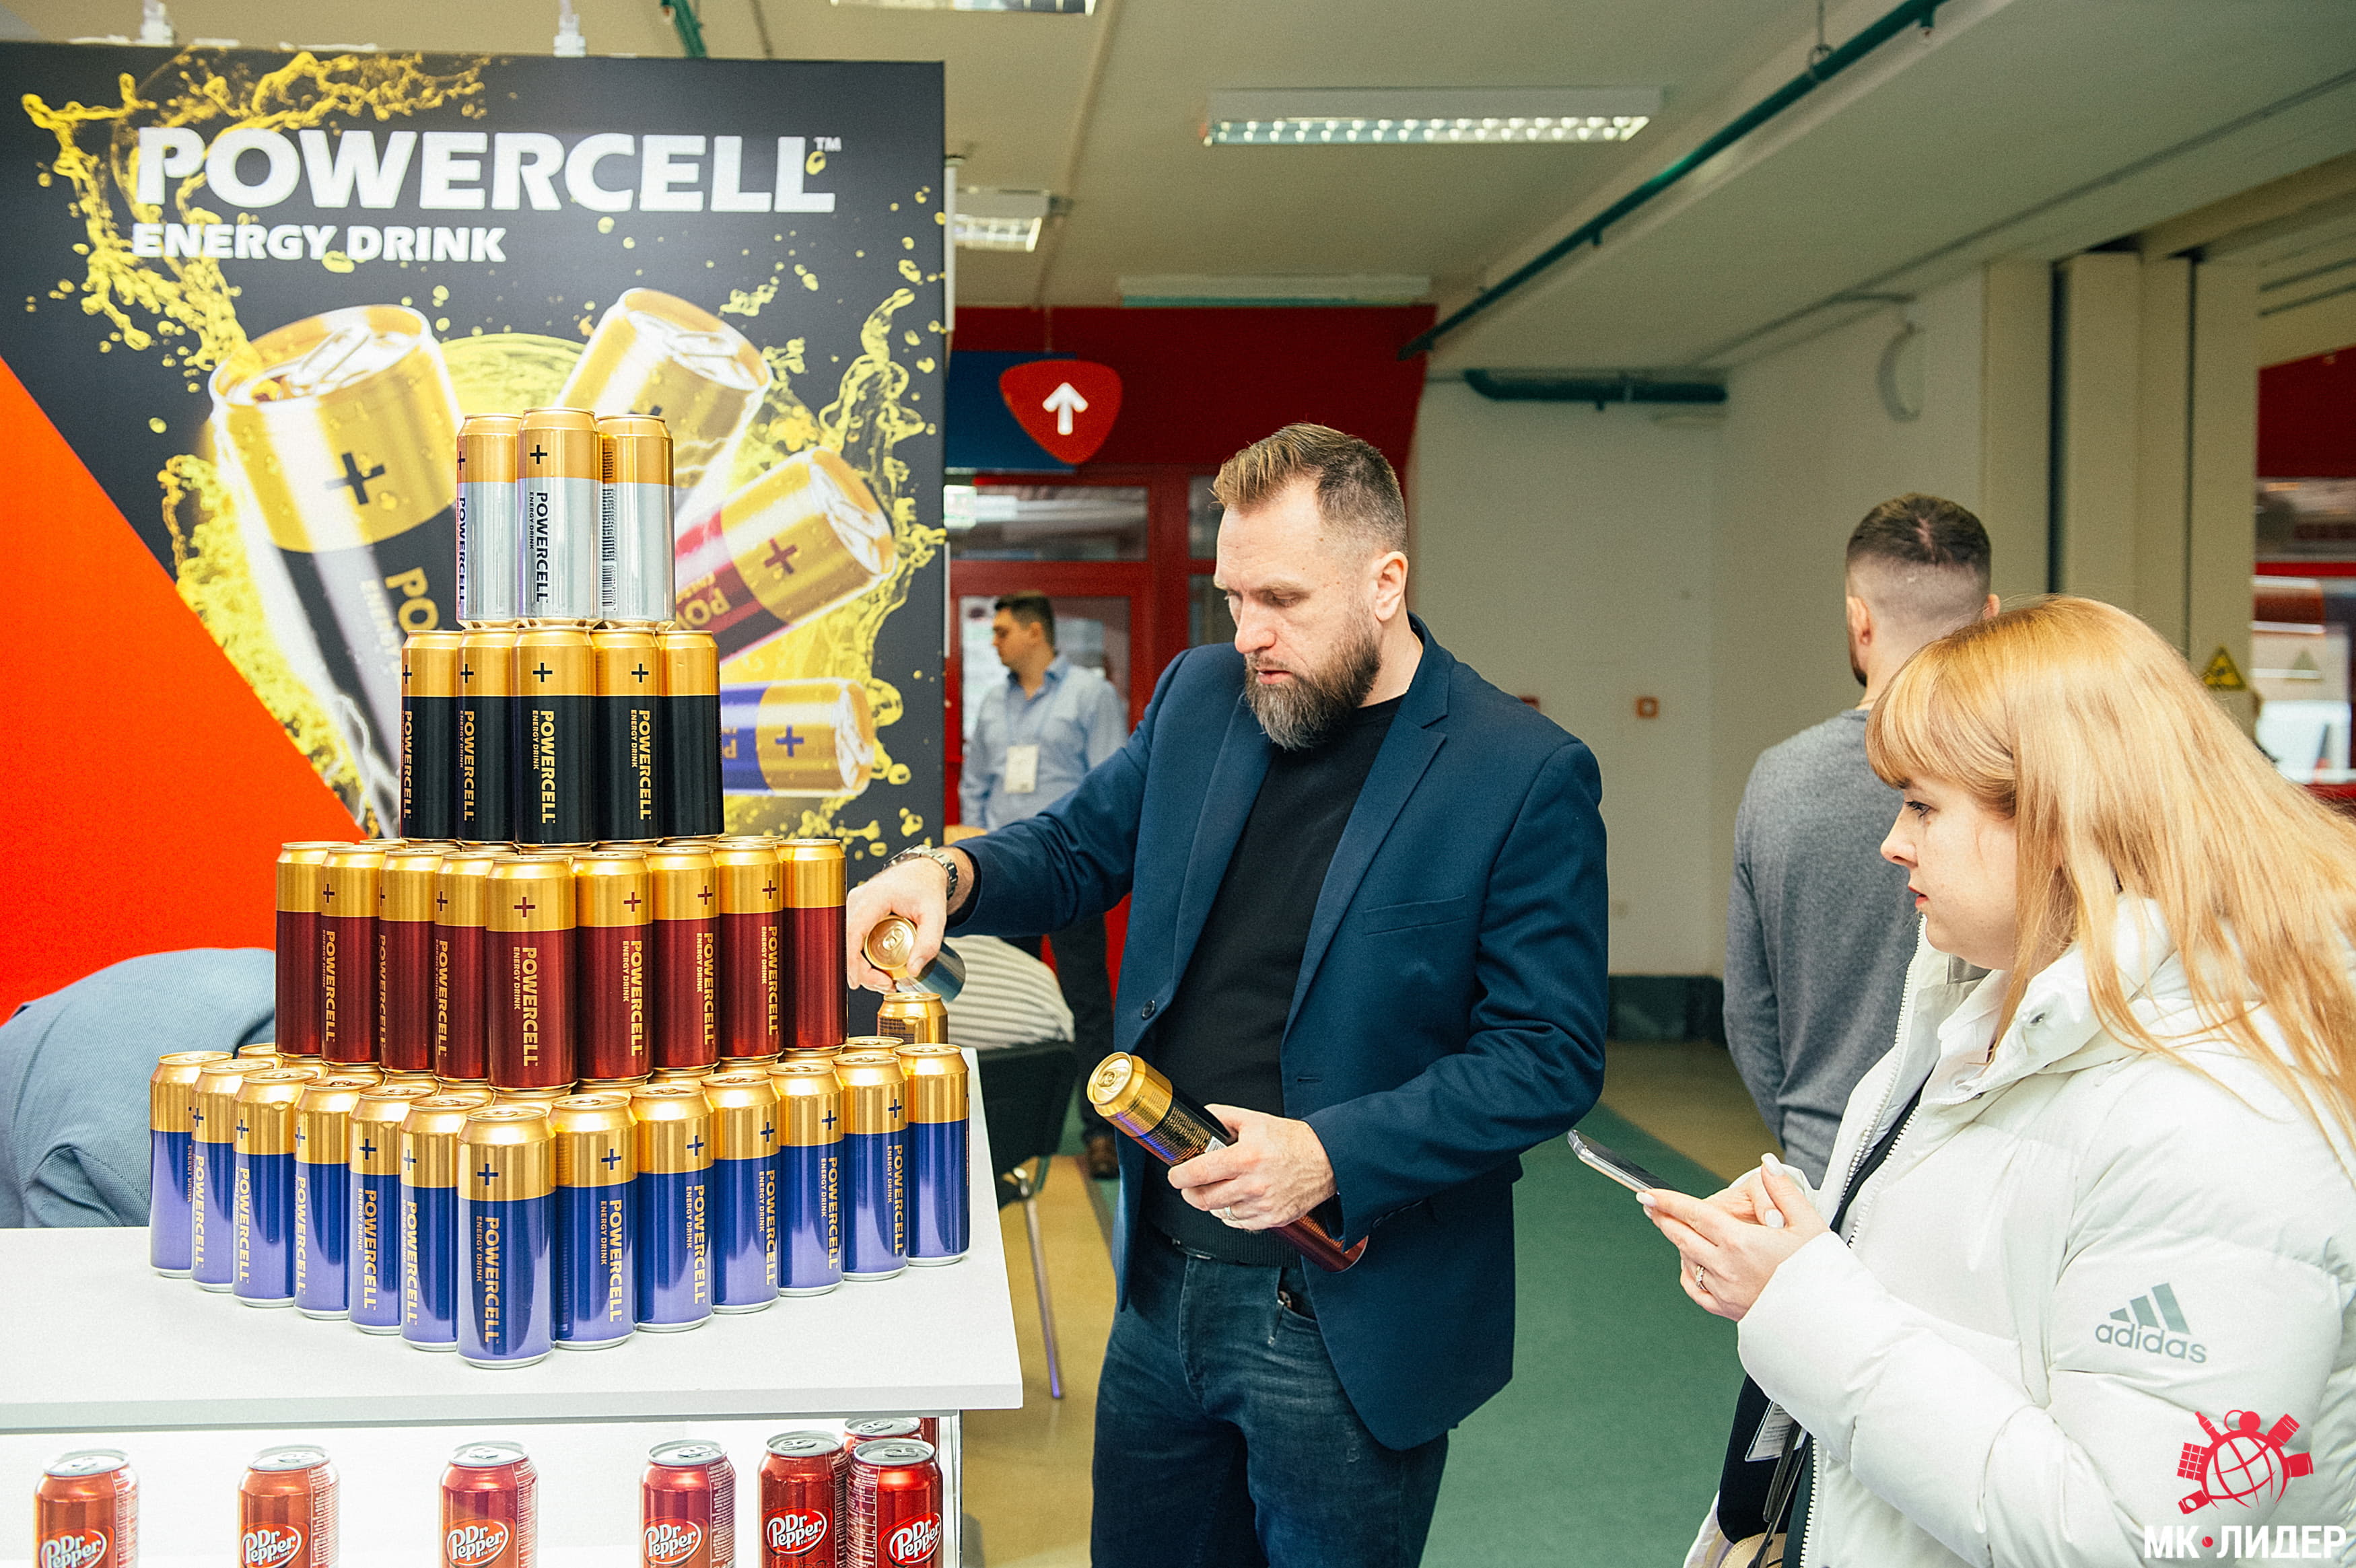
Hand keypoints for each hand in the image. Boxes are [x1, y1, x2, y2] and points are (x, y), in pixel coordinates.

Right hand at [844, 853, 958, 991]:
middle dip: (861, 971)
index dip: (851, 962)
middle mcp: (857, 901)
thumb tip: (913, 971)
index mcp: (873, 899)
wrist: (922, 874)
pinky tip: (877, 970)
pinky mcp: (856, 914)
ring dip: (860, 967)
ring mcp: (854, 907)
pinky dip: (861, 958)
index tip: (858, 982)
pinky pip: (851, 940)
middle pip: (846, 944)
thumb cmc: (926, 888)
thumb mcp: (936, 916)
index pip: (852, 934)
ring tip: (885, 981)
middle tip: (886, 985)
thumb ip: (929, 943)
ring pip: (847, 944)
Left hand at [1166, 1106, 1336, 1229]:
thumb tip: (1201, 1120)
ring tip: (1218, 1189)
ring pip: (1220, 1213)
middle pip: (1204, 1200)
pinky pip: (1239, 1224)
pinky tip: (1237, 1200)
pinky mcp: (1272, 1219)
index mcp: (1246, 1158)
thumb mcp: (1255, 1119)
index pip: (1199, 1173)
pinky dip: (1232, 1214)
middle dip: (1190, 1193)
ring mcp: (1263, 1205)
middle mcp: (1253, 1185)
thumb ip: (1223, 1117)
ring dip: (1213, 1203)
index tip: (1175, 1175)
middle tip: (1189, 1186)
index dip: (1179, 1176)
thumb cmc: (1293, 1141)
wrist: (1327, 1160)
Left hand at [1640, 1161, 1825, 1320]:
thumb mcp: (1808, 1225)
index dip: (1668, 1202)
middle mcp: (1725, 1266)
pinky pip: (1695, 1290)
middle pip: (1682, 1236)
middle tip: (1651, 1206)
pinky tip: (1689, 1265)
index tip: (1648, 1194)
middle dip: (1664, 1218)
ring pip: (1686, 1261)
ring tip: (1672, 1229)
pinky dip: (1687, 1274)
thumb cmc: (1821, 1274)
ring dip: (1677, 1243)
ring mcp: (1724, 1291)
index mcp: (1740, 1241)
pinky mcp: (1728, 1311)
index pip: (1693, 1214)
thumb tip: (1768, 1165)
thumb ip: (1783, 1191)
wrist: (1828, 1323)